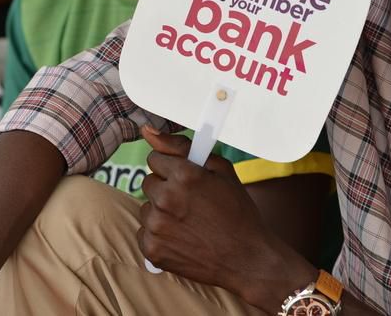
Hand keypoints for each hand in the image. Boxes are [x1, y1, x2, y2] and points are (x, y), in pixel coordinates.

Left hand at [137, 126, 315, 308]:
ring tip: (187, 222)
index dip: (172, 167)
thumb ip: (182, 147)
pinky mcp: (152, 249)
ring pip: (146, 207)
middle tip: (189, 202)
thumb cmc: (238, 212)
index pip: (155, 158)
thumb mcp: (222, 170)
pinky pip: (144, 232)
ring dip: (161, 211)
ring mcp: (157, 226)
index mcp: (184, 175)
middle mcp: (166, 198)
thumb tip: (148, 131)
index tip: (185, 178)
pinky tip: (181, 237)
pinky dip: (158, 234)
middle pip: (149, 182)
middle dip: (166, 188)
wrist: (247, 258)